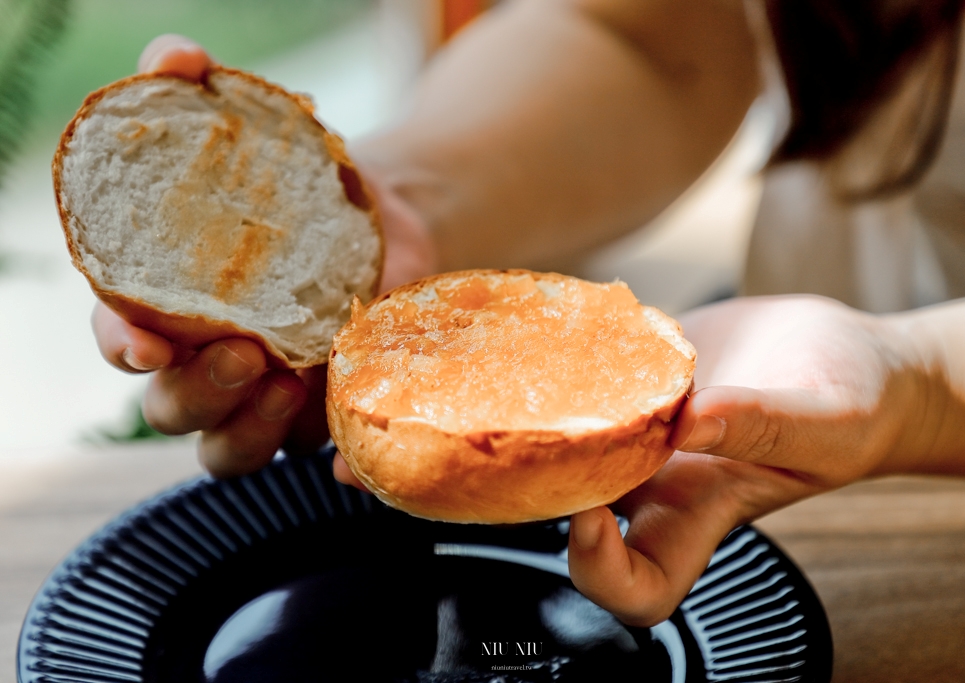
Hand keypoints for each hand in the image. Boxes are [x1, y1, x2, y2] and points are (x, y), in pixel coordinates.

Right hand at [93, 35, 434, 477]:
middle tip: (242, 352)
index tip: (146, 342)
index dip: (123, 346)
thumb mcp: (255, 129)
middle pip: (168, 407)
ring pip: (226, 450)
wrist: (381, 217)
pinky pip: (313, 459)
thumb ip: (199, 88)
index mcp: (168, 304)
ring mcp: (261, 398)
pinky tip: (350, 455)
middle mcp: (204, 361)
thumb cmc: (295, 181)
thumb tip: (174, 57)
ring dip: (248, 430)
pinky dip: (330, 464)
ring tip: (290, 385)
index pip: (122, 338)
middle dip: (193, 391)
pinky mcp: (318, 415)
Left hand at [567, 295, 928, 625]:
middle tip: (541, 428)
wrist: (854, 356)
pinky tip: (579, 315)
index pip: (639, 587)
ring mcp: (643, 426)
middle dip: (544, 482)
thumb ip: (767, 426)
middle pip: (575, 515)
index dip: (600, 572)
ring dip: (544, 415)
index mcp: (701, 510)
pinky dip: (572, 354)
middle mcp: (659, 476)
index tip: (589, 517)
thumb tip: (688, 421)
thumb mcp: (829, 425)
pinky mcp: (641, 373)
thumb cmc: (858, 411)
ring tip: (545, 366)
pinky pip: (586, 374)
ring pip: (566, 440)